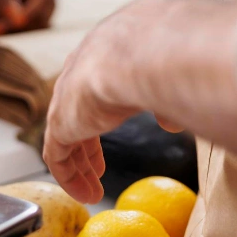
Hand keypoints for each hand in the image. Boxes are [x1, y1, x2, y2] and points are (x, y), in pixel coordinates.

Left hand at [43, 0, 236, 203]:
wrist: (144, 48)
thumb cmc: (174, 48)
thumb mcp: (178, 67)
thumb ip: (174, 90)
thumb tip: (171, 118)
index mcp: (115, 42)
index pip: (105, 74)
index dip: (110, 103)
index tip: (117, 123)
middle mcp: (87, 62)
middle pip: (81, 102)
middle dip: (88, 134)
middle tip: (97, 163)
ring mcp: (70, 90)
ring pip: (67, 130)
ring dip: (80, 161)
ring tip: (92, 187)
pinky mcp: (61, 118)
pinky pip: (58, 153)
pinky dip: (70, 175)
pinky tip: (85, 193)